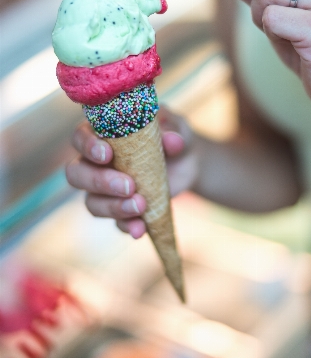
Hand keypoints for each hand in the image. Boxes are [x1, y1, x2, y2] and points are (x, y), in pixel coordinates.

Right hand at [66, 107, 197, 238]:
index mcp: (102, 134)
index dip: (87, 145)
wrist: (186, 163)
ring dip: (113, 207)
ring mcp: (104, 190)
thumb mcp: (176, 129)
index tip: (106, 155)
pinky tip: (140, 228)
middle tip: (127, 185)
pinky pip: (115, 222)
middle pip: (77, 173)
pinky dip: (127, 226)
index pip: (80, 136)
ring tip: (140, 205)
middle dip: (98, 181)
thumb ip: (173, 131)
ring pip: (92, 202)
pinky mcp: (119, 210)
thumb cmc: (172, 136)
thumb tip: (172, 141)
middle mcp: (95, 162)